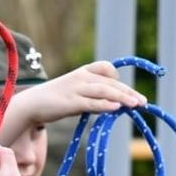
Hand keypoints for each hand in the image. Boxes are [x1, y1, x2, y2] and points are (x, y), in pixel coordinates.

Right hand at [13, 61, 145, 127]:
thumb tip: (113, 104)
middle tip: (143, 101)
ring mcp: (76, 89)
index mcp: (83, 72)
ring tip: (136, 105)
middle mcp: (81, 77)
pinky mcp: (70, 102)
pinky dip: (105, 105)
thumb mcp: (75, 92)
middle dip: (128, 92)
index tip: (127, 91)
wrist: (31, 104)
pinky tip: (117, 108)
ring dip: (122, 97)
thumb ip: (93, 95)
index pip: (106, 68)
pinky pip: (91, 103)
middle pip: (110, 82)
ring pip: (104, 91)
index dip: (118, 78)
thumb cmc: (55, 100)